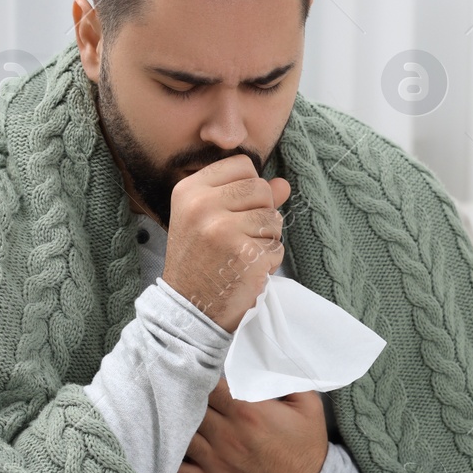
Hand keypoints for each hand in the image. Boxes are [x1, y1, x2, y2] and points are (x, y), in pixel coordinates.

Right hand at [161, 155, 290, 332]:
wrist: (188, 307)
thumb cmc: (199, 261)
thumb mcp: (209, 220)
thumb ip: (246, 198)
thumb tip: (283, 184)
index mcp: (190, 190)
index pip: (242, 165)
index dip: (248, 188)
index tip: (233, 211)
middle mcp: (203, 205)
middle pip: (261, 188)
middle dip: (261, 213)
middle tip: (238, 238)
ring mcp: (223, 229)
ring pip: (273, 217)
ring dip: (266, 238)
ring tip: (241, 254)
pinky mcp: (244, 254)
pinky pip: (276, 246)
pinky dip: (269, 260)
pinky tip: (247, 270)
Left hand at [176, 377, 327, 472]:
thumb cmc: (307, 446)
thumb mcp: (308, 404)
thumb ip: (285, 377)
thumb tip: (266, 355)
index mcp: (247, 411)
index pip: (207, 384)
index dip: (199, 375)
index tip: (198, 371)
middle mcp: (226, 435)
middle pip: (188, 406)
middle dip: (184, 396)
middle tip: (180, 389)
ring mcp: (214, 462)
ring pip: (178, 433)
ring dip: (173, 423)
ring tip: (171, 414)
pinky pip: (176, 470)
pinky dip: (166, 458)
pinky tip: (163, 446)